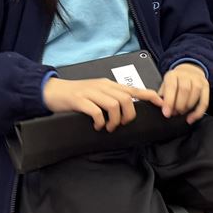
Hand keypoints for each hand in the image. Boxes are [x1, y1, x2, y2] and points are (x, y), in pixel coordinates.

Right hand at [42, 76, 164, 130]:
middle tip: (121, 124)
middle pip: (126, 99)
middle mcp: (102, 87)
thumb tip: (128, 111)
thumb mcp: (98, 93)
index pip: (134, 89)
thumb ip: (112, 98)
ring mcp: (91, 92)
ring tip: (109, 127)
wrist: (52, 91)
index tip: (161, 104)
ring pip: (114, 105)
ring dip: (115, 120)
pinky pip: (96, 111)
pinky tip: (96, 126)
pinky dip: (100, 122)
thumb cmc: (76, 95)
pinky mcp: (79, 100)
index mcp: (109, 85)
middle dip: (128, 115)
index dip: (149, 96)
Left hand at [158, 63, 209, 122]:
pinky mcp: (206, 86)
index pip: (171, 87)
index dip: (169, 101)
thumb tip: (162, 108)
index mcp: (173, 75)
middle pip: (185, 90)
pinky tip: (191, 118)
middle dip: (179, 105)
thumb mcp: (165, 86)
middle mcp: (186, 75)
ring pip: (195, 94)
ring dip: (188, 107)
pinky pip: (204, 102)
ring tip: (181, 112)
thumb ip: (162, 96)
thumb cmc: (174, 83)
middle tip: (174, 113)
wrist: (189, 71)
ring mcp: (197, 80)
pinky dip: (198, 112)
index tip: (167, 113)